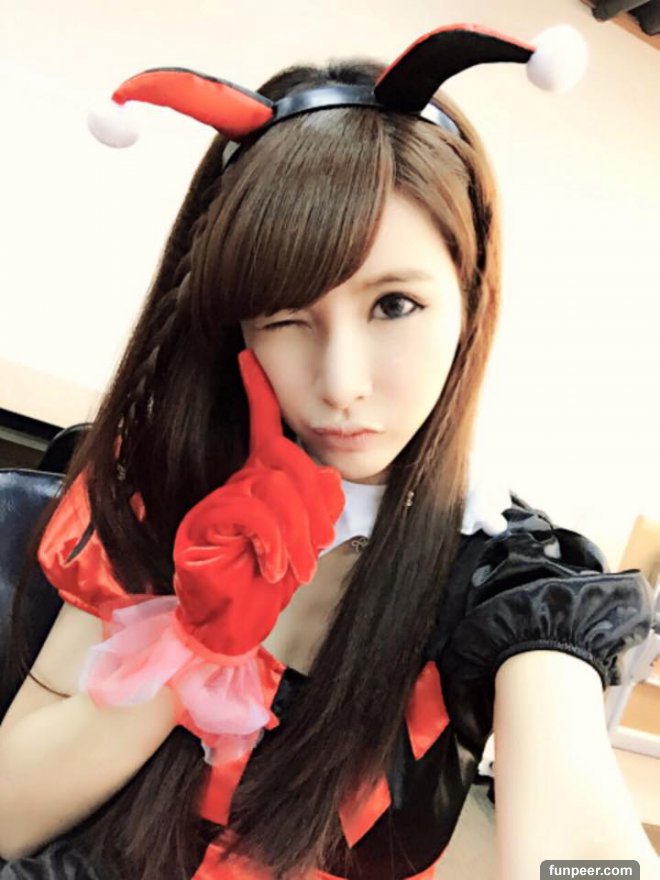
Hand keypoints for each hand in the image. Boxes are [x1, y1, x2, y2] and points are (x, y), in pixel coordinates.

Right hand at [172, 348, 344, 657]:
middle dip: (314, 506)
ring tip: (297, 569)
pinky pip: (256, 514)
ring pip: (277, 489)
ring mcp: (220, 498)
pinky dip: (275, 545)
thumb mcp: (301, 541)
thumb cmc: (265, 582)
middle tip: (319, 546)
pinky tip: (274, 568)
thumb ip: (315, 505)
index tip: (247, 356)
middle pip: (288, 461)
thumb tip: (331, 478)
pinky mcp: (207, 521)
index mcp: (259, 478)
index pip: (262, 426)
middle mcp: (237, 480)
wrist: (231, 622)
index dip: (257, 390)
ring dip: (299, 536)